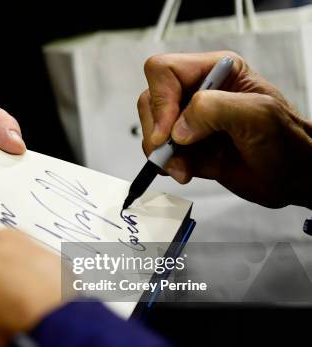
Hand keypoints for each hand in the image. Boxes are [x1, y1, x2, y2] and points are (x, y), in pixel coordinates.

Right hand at [138, 51, 311, 207]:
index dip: (160, 99)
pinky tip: (185, 172)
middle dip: (157, 130)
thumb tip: (178, 127)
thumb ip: (216, 109)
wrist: (293, 178)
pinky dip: (166, 166)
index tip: (168, 132)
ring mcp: (191, 121)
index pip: (165, 71)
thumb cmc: (288, 142)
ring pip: (152, 129)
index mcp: (216, 71)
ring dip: (162, 153)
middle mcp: (199, 92)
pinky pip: (160, 152)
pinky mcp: (187, 147)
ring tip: (183, 168)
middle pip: (151, 100)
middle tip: (170, 151)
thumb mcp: (258, 115)